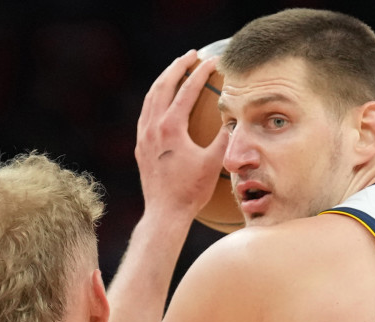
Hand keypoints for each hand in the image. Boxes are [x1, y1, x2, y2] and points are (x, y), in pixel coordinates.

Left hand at [135, 50, 230, 222]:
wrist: (165, 212)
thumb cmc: (190, 190)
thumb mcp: (213, 163)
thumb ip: (224, 138)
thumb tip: (234, 120)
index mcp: (170, 128)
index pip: (186, 91)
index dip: (200, 74)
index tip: (212, 62)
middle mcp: (153, 127)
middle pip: (163, 86)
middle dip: (177, 67)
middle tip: (191, 55)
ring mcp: (143, 136)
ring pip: (150, 98)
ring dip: (164, 80)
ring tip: (176, 70)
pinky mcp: (140, 146)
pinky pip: (146, 113)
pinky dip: (155, 99)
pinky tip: (163, 100)